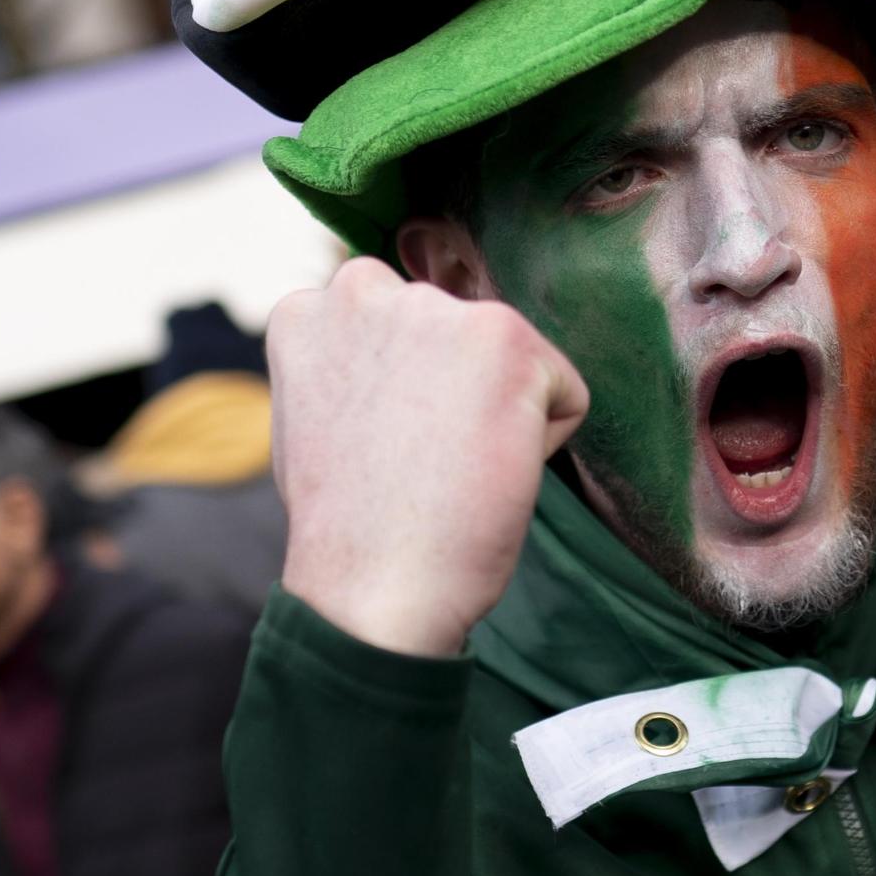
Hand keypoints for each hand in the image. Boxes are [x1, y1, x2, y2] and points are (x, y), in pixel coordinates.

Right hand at [271, 259, 589, 656]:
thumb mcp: (316, 416)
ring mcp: (436, 309)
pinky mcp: (506, 339)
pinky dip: (543, 444)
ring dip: (498, 416)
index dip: (408, 397)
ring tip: (447, 468)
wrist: (374, 587)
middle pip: (460, 338)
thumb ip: (352, 363)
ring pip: (512, 361)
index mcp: (311, 306)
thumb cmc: (347, 529)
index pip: (403, 327)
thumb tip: (399, 358)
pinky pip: (563, 394)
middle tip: (419, 462)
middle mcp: (366, 288)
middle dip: (456, 395)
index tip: (384, 446)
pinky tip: (485, 473)